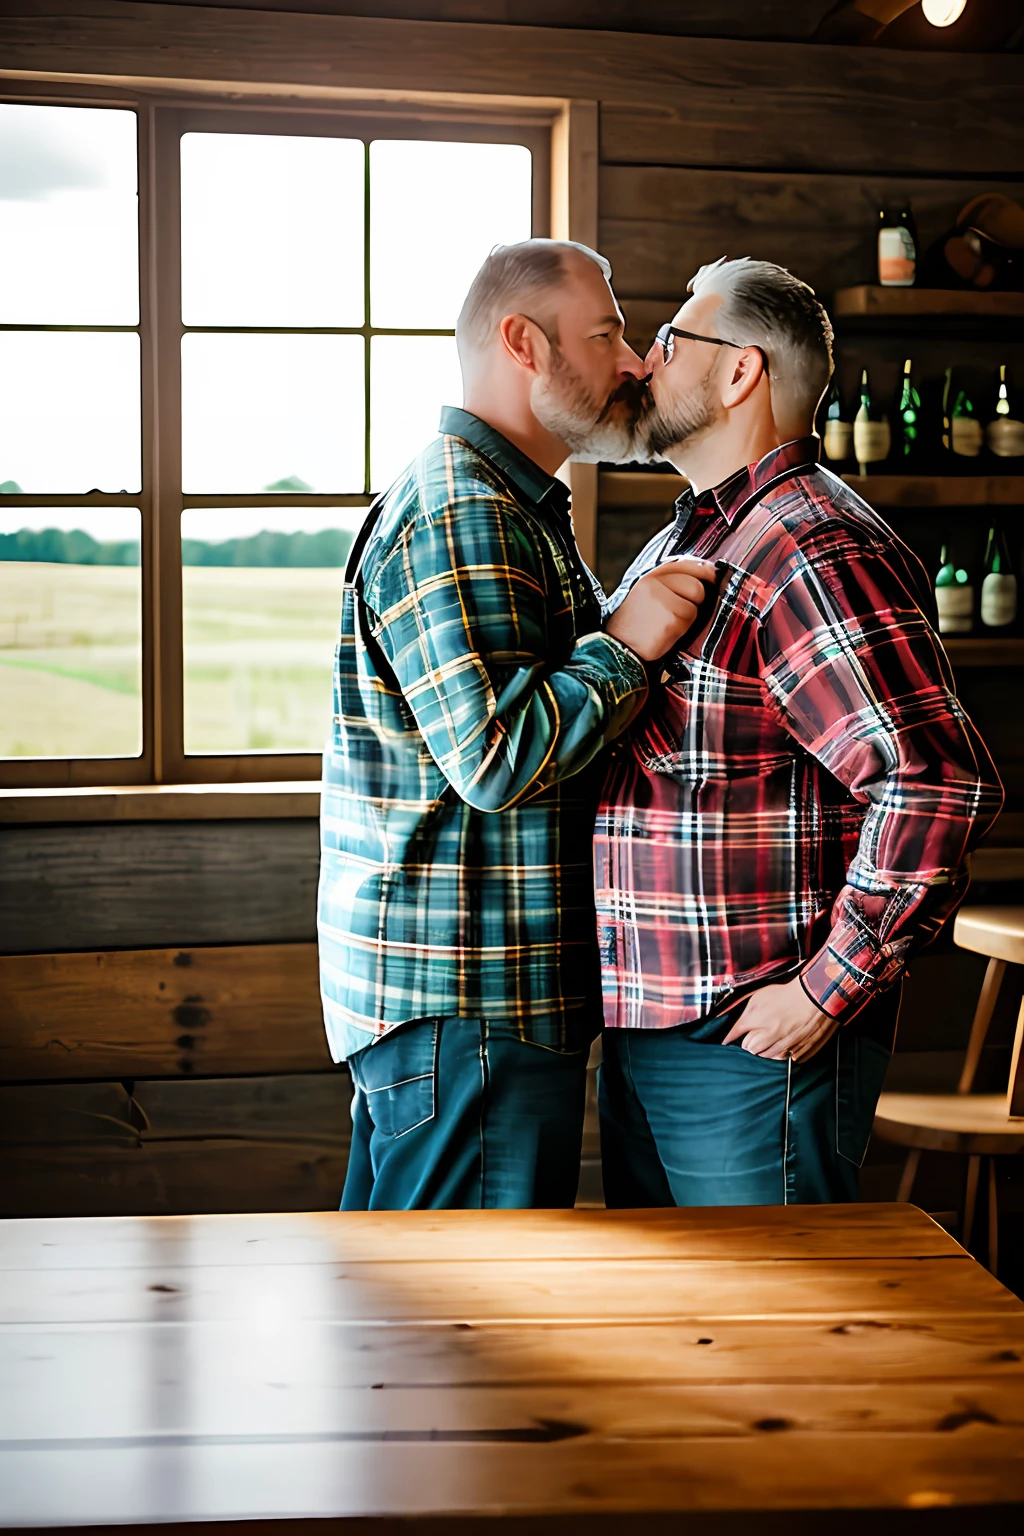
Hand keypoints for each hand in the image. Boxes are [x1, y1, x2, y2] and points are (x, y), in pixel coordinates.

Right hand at [605, 558, 715, 661]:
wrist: (618, 647)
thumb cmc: (634, 624)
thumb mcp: (644, 594)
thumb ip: (667, 583)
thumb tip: (701, 576)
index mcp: (649, 578)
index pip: (683, 564)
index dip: (702, 569)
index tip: (712, 574)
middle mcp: (655, 586)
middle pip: (695, 586)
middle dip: (695, 599)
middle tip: (679, 610)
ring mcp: (663, 603)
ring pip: (694, 606)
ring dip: (686, 617)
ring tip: (666, 623)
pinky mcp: (671, 621)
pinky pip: (689, 621)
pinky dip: (682, 629)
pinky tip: (665, 631)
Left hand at [722, 974, 838, 1061]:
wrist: (817, 996)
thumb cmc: (789, 993)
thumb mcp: (761, 995)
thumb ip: (746, 1011)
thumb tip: (737, 1024)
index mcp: (757, 1019)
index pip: (736, 1034)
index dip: (730, 1037)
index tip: (726, 1041)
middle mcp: (769, 1035)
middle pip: (750, 1048)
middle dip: (748, 1044)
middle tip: (751, 1040)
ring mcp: (785, 1044)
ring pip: (766, 1056)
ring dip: (763, 1051)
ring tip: (767, 1042)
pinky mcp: (800, 1051)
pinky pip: (786, 1058)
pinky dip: (783, 1054)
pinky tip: (784, 1046)